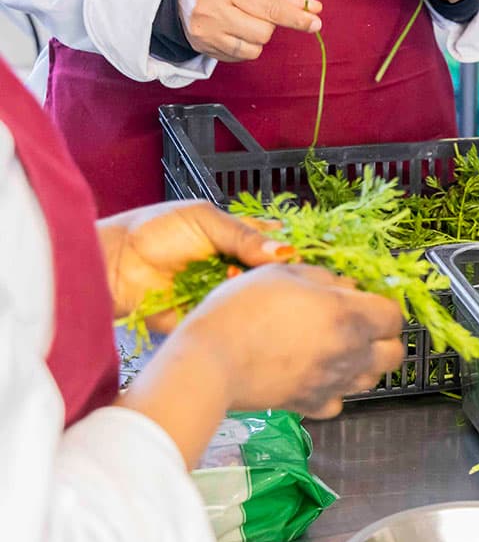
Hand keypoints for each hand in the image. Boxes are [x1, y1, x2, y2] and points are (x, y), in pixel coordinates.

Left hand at [100, 200, 292, 328]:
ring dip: (253, 291)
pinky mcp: (214, 317)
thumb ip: (244, 236)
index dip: (291, 250)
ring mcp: (226, 294)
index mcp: (239, 239)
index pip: (277, 245)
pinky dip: (239, 314)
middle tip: (268, 268)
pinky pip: (236, 320)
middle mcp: (237, 267)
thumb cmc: (153, 232)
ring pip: (258, 299)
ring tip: (233, 279)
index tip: (301, 254)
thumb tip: (285, 252)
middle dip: (274, 273)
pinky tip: (232, 302)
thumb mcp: (204, 220)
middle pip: (273, 275)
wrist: (114, 265)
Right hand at [177, 264, 404, 417]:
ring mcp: (334, 383)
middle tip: (360, 327)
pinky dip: (334, 388)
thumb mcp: (282, 274)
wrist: (209, 362)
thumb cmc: (241, 309)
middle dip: (384, 339)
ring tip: (335, 348)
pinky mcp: (313, 405)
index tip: (367, 301)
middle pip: (394, 353)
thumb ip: (324, 278)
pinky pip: (340, 399)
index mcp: (348, 316)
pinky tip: (315, 373)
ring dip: (363, 363)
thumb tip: (347, 286)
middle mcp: (350, 353)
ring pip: (371, 378)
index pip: (395, 316)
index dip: (384, 306)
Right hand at [179, 0, 322, 61]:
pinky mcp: (205, 47)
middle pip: (265, 31)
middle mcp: (213, 9)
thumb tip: (311, 8)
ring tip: (242, 15)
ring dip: (258, 35)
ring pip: (255, 48)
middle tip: (256, 6)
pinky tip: (234, 27)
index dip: (296, 18)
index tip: (315, 22)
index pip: (271, 7)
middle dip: (270, 22)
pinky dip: (246, 44)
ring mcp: (207, 31)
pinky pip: (242, 56)